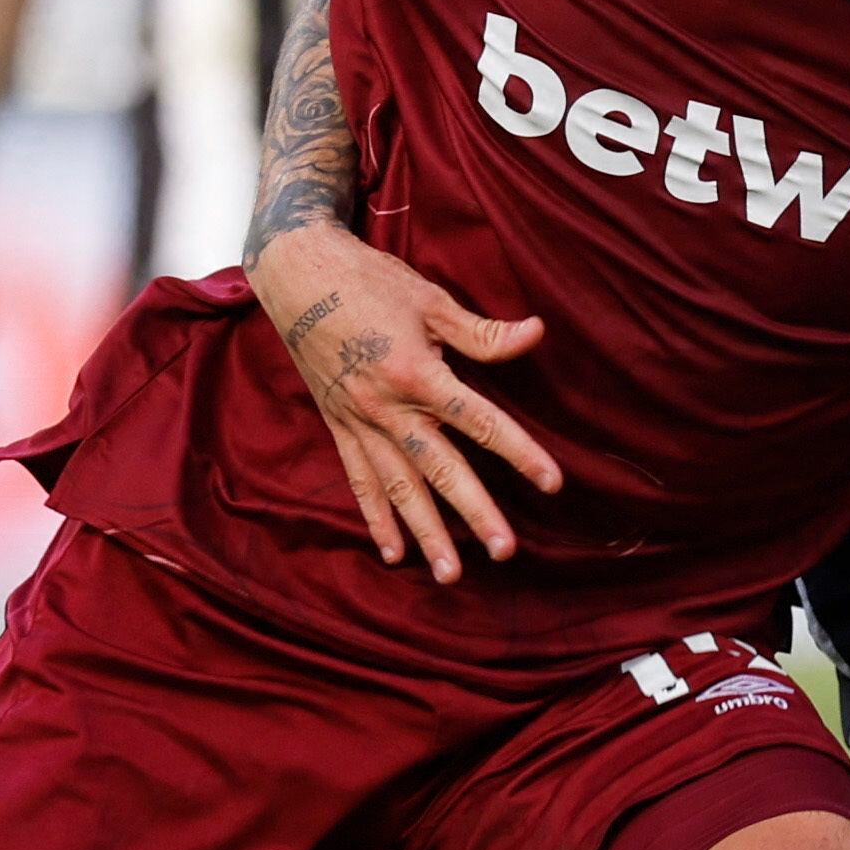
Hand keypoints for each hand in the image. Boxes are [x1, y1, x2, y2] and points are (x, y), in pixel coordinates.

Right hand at [247, 225, 561, 580]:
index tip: (553, 483)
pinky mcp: (339, 426)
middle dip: (475, 513)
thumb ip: (482, 333)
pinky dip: (375, 518)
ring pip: (398, 488)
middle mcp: (387, 408)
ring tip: (449, 574)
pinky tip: (393, 553)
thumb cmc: (368, 282)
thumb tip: (536, 333)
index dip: (521, 453)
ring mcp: (359, 422)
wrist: (296, 275)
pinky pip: (359, 481)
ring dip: (426, 533)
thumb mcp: (430, 300)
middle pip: (441, 468)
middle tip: (506, 551)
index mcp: (417, 373)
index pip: (480, 422)